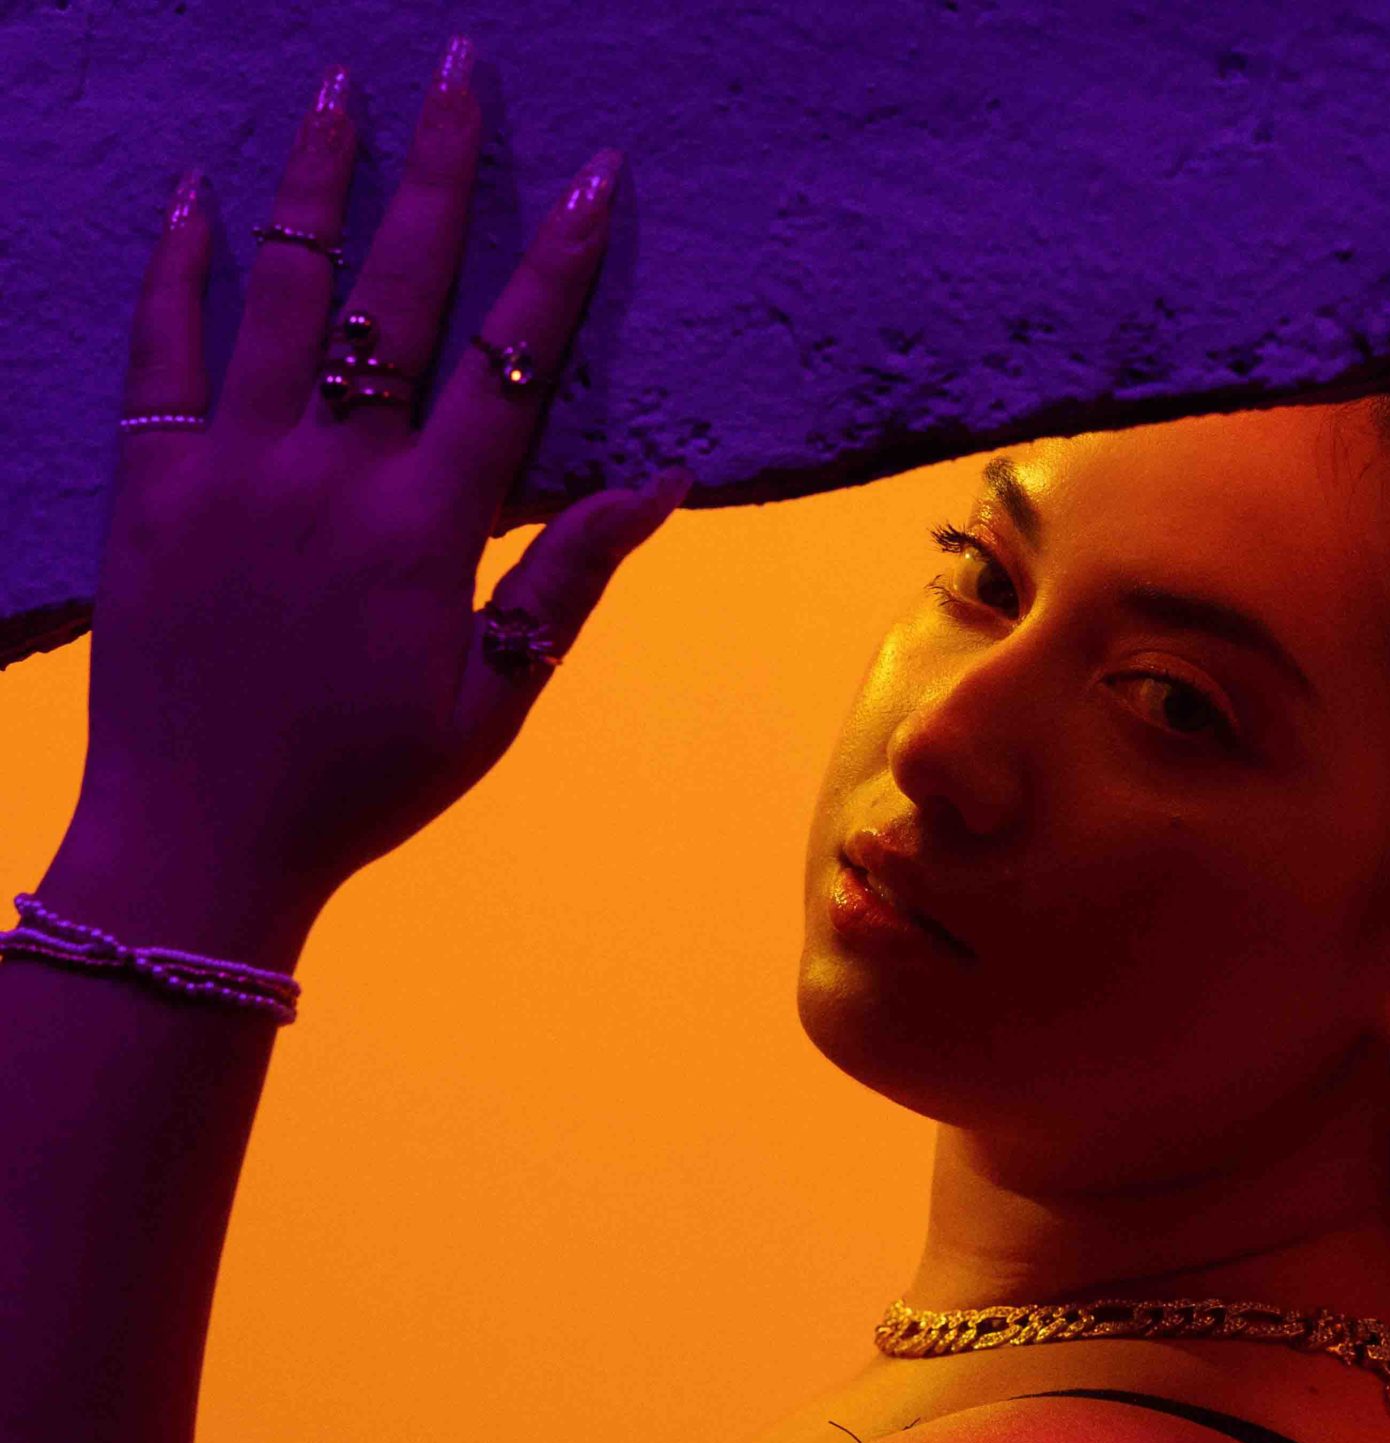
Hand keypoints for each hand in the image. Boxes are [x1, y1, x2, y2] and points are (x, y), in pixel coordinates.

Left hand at [75, 42, 689, 894]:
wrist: (202, 836)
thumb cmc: (361, 786)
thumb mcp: (491, 706)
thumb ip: (564, 585)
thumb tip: (657, 485)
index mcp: (425, 528)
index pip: (509, 364)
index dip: (555, 264)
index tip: (591, 175)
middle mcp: (331, 473)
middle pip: (396, 293)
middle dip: (436, 174)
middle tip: (457, 72)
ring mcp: (231, 469)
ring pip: (282, 295)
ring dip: (313, 184)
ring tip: (337, 91)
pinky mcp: (149, 486)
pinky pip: (161, 353)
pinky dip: (179, 270)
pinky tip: (196, 200)